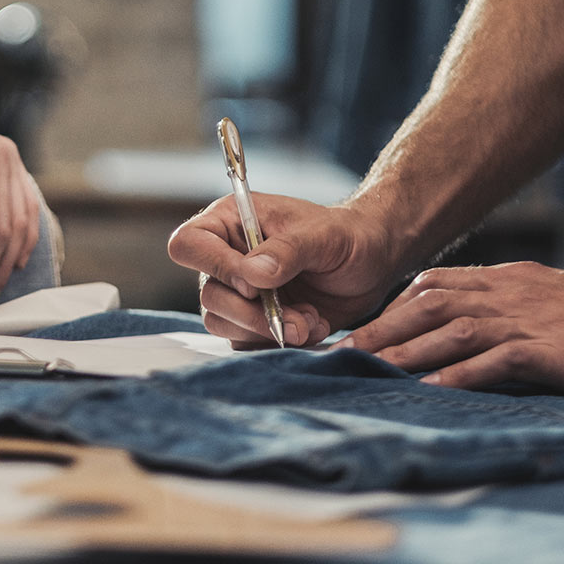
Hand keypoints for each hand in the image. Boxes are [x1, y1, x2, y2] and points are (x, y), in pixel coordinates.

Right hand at [168, 194, 395, 347]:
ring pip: (224, 324)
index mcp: (232, 221)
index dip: (217, 269)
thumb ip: (288, 250)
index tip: (257, 285)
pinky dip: (280, 341)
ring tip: (310, 321)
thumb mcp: (324, 236)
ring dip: (270, 331)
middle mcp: (227, 256)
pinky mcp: (254, 319)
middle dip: (254, 315)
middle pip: (209, 296)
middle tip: (297, 319)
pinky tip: (311, 326)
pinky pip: (247, 342)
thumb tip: (251, 274)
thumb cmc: (348, 236)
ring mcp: (239, 291)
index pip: (190, 245)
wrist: (373, 263)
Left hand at [335, 262, 563, 395]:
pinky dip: (458, 374)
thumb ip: (502, 306)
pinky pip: (496, 359)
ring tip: (370, 369)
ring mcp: (530, 319)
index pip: (436, 285)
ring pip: (454, 329)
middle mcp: (510, 293)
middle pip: (432, 303)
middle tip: (344, 350)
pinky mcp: (552, 349)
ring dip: (408, 350)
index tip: (363, 330)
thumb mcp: (543, 299)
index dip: (394, 307)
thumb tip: (457, 326)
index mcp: (507, 280)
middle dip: (384, 327)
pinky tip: (430, 388)